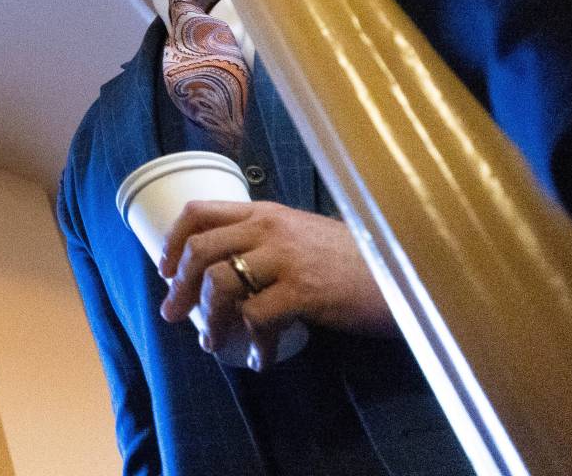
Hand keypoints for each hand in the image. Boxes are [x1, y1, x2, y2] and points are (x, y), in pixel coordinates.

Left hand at [157, 200, 395, 364]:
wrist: (405, 272)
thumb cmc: (355, 260)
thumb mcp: (305, 236)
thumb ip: (268, 243)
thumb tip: (224, 272)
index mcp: (265, 213)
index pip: (199, 212)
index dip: (172, 242)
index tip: (165, 270)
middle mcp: (270, 229)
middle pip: (200, 250)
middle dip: (179, 287)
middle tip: (174, 314)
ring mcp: (286, 259)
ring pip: (220, 284)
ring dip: (211, 321)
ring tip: (212, 343)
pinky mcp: (303, 291)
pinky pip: (257, 319)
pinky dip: (253, 345)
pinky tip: (260, 359)